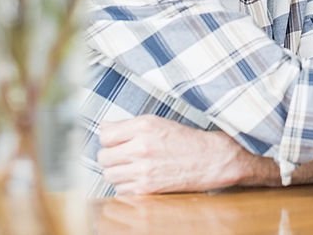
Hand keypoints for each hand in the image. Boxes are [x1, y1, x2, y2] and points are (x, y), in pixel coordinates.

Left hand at [98, 116, 277, 193]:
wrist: (209, 160)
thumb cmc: (185, 140)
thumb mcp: (158, 123)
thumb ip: (128, 125)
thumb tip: (104, 127)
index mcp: (144, 126)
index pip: (105, 134)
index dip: (109, 139)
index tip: (115, 141)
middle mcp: (142, 147)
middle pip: (103, 156)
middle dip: (111, 156)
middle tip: (123, 156)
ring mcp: (143, 170)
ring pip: (109, 174)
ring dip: (117, 172)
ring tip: (131, 167)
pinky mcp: (146, 188)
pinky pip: (120, 189)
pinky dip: (126, 186)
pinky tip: (138, 178)